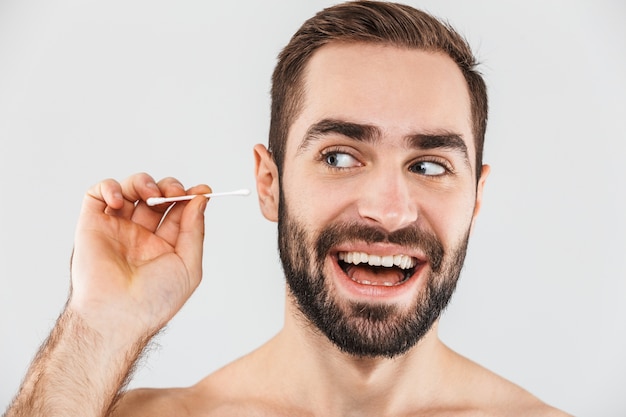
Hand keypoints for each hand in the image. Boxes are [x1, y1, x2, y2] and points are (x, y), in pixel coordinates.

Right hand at [69, 173, 210, 339]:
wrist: (120, 315)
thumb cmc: (155, 300)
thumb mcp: (189, 266)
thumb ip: (194, 231)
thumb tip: (200, 199)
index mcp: (163, 245)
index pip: (178, 211)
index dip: (190, 196)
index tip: (202, 190)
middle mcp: (140, 235)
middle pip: (157, 196)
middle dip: (169, 187)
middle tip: (175, 193)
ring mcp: (116, 228)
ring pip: (129, 189)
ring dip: (143, 182)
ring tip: (151, 195)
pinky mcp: (92, 224)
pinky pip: (97, 194)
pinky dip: (110, 187)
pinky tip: (120, 201)